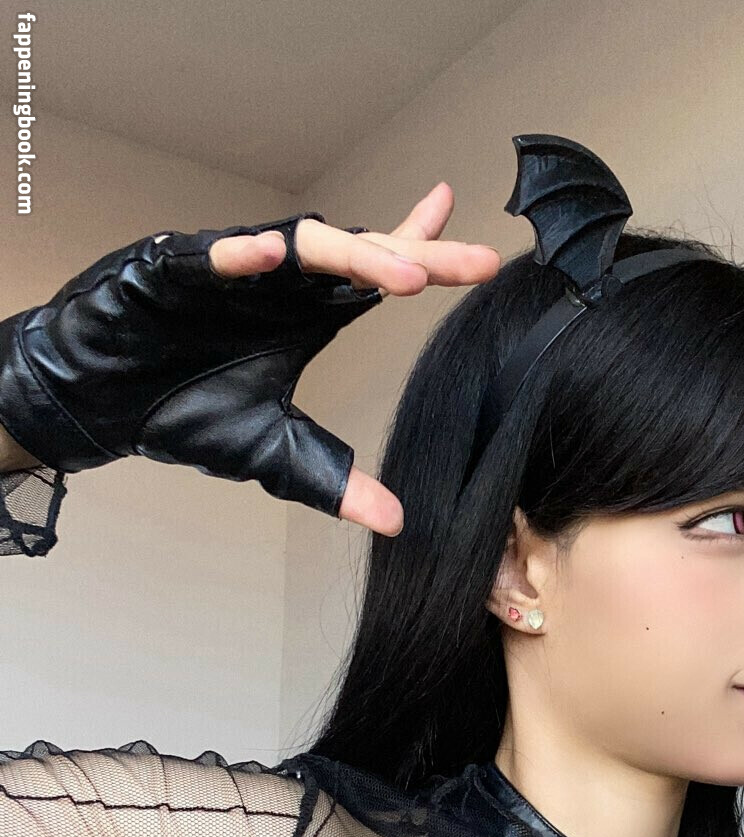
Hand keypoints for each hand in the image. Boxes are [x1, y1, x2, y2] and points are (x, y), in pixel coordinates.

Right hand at [207, 185, 500, 532]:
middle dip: (417, 257)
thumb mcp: (274, 458)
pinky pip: (211, 258)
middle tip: (475, 266)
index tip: (484, 261)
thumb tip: (394, 522)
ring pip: (302, 248)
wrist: (100, 404)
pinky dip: (241, 257)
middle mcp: (280, 284)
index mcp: (305, 313)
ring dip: (354, 258)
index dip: (427, 259)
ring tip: (404, 275)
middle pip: (361, 258)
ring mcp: (231, 272)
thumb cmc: (181, 412)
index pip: (379, 277)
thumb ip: (335, 483)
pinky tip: (273, 254)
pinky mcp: (173, 272)